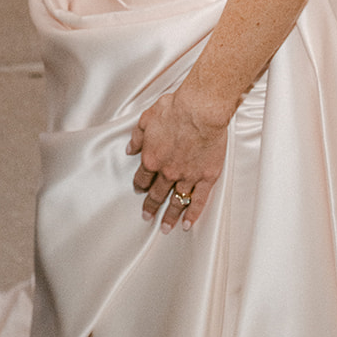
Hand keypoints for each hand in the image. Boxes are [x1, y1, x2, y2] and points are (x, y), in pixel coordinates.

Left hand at [126, 89, 227, 232]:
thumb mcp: (146, 119)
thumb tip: (130, 149)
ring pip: (176, 201)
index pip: (142, 178)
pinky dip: (192, 214)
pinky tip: (187, 224)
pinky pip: (199, 201)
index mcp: (151, 158)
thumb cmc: (174, 109)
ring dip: (169, 216)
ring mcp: (187, 177)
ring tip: (165, 227)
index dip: (140, 185)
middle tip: (147, 216)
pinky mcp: (206, 177)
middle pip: (157, 194)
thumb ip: (137, 137)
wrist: (199, 110)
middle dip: (151, 206)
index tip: (139, 191)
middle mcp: (167, 172)